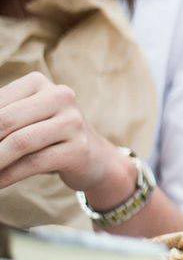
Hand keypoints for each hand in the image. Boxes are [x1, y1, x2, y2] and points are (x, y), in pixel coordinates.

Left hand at [0, 72, 132, 204]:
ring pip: (19, 143)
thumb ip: (1, 119)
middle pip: (6, 120)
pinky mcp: (79, 149)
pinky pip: (33, 163)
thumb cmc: (47, 137)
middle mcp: (61, 96)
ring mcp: (73, 122)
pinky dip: (7, 176)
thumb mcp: (24, 118)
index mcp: (40, 83)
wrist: (95, 158)